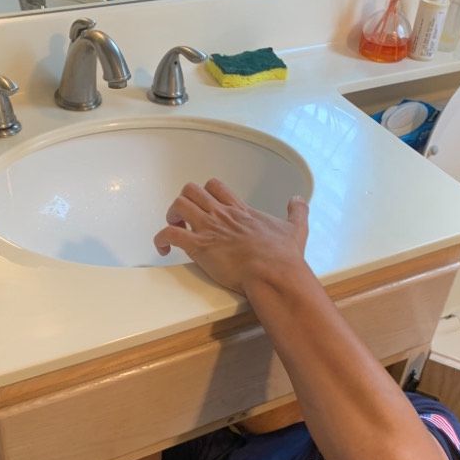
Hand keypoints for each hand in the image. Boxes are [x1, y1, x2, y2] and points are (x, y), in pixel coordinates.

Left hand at [154, 179, 308, 295]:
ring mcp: (209, 229)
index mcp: (240, 211)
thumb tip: (299, 200)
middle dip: (184, 202)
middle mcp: (221, 215)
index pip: (215, 187)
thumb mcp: (295, 228)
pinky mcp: (199, 247)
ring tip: (175, 229)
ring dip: (171, 216)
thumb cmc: (283, 256)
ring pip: (178, 205)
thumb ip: (297, 212)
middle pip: (192, 190)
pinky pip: (169, 234)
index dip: (205, 194)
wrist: (274, 272)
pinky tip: (163, 249)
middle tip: (186, 220)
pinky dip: (160, 239)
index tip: (206, 208)